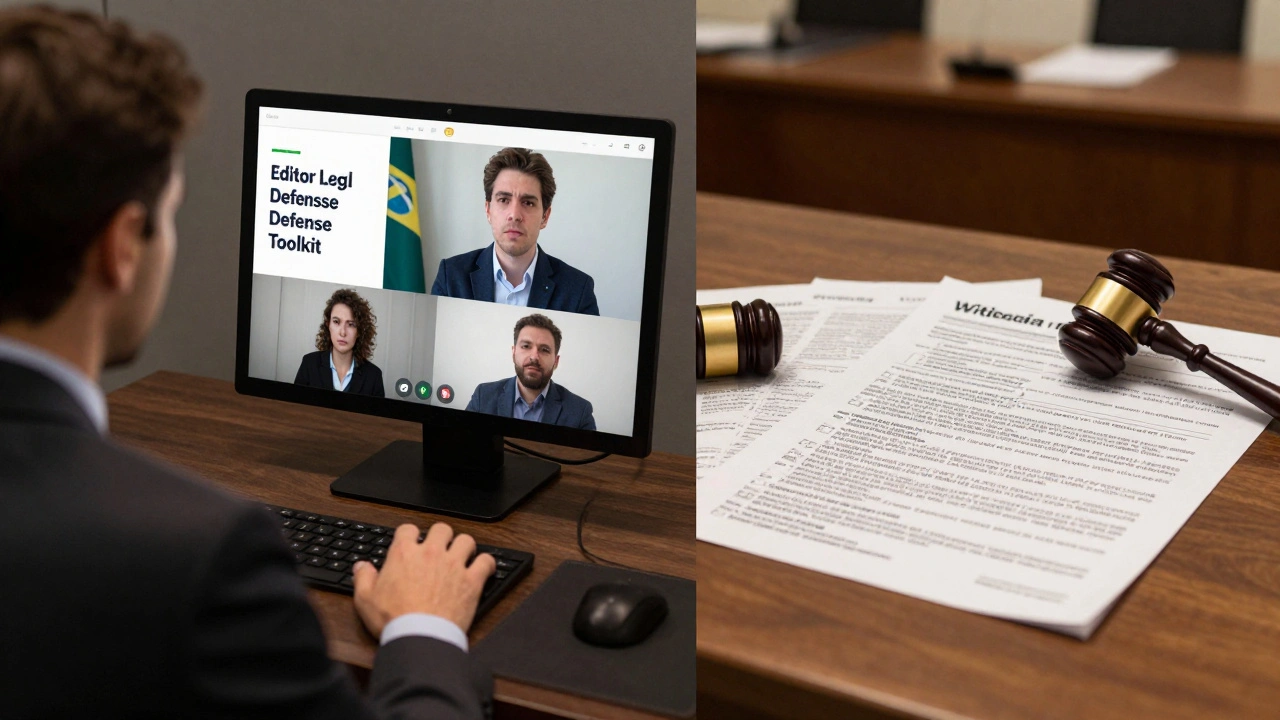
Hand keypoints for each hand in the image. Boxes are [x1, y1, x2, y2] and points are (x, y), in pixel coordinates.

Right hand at [351, 522, 495, 638]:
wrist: (419, 637)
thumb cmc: (393, 620)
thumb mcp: (365, 599)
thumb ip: (363, 579)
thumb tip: (361, 567)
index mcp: (404, 554)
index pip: (409, 529)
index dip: (410, 535)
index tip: (412, 542)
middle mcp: (431, 553)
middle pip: (442, 528)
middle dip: (441, 536)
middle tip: (440, 548)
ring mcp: (454, 565)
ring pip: (466, 540)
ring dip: (465, 547)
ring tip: (462, 556)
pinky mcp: (472, 581)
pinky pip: (487, 562)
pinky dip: (487, 564)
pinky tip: (483, 569)